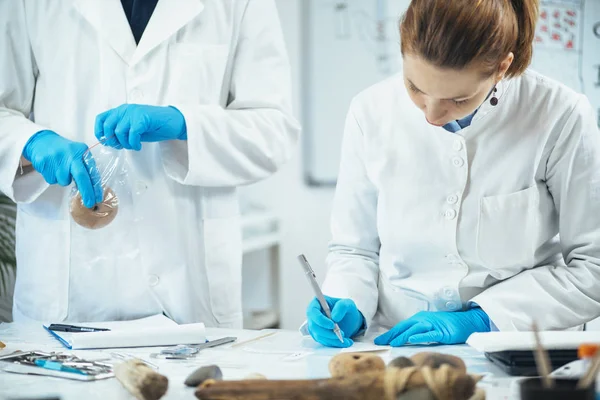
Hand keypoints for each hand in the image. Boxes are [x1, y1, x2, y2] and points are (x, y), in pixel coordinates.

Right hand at [22, 130, 102, 207]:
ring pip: (64, 181)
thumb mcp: (77, 155)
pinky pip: (52, 180)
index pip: (92, 171)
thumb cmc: (63, 151)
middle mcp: (70, 154)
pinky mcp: (44, 163)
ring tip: (60, 169)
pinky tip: (51, 168)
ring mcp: (56, 158)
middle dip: (86, 192)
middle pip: (81, 176)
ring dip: (63, 180)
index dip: (96, 186)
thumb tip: (92, 190)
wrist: (41, 141)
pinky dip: (53, 177)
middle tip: (89, 203)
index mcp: (81, 151)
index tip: (98, 198)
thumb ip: (85, 169)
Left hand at [95, 104, 186, 150]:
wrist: (175, 122)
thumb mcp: (134, 127)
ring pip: (119, 132)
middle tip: (121, 146)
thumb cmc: (156, 125)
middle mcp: (126, 109)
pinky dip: (134, 144)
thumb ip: (121, 130)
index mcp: (122, 110)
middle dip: (112, 140)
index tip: (105, 141)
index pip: (101, 118)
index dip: (99, 131)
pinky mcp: (142, 119)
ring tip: (133, 146)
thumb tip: (109, 141)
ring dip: (125, 144)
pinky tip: (139, 146)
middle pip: (108, 126)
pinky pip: (132, 135)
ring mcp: (134, 113)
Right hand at [306, 296, 364, 347]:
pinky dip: (335, 343)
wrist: (350, 319)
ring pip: (319, 336)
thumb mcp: (347, 303)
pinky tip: (346, 341)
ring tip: (346, 339)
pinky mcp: (319, 335)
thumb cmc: (346, 309)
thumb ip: (341, 306)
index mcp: (317, 303)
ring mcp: (315, 326)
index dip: (320, 319)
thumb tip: (334, 317)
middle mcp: (313, 315)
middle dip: (327, 332)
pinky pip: (324, 341)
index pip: (312, 311)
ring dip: (333, 339)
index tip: (332, 325)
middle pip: (314, 326)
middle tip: (341, 333)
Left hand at [374, 308, 489, 346]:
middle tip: (380, 342)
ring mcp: (433, 325)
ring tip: (393, 342)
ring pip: (414, 330)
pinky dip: (421, 336)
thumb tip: (403, 338)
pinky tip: (412, 339)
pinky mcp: (442, 332)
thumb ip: (417, 331)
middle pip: (404, 327)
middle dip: (391, 335)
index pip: (401, 326)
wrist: (466, 322)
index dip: (390, 333)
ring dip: (403, 336)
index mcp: (419, 318)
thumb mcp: (429, 326)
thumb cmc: (446, 325)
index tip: (379, 340)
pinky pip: (430, 334)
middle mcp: (423, 319)